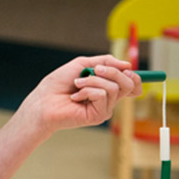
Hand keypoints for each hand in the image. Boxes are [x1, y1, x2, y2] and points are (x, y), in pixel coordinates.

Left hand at [19, 55, 141, 133]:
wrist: (43, 99)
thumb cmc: (58, 83)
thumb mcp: (83, 64)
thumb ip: (105, 62)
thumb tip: (128, 64)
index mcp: (106, 88)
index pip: (131, 85)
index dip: (135, 76)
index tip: (128, 68)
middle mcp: (108, 99)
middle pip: (129, 84)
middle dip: (113, 71)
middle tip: (95, 70)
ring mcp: (104, 109)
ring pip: (114, 87)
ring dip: (93, 80)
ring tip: (77, 84)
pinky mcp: (98, 116)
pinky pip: (102, 95)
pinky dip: (87, 90)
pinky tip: (75, 96)